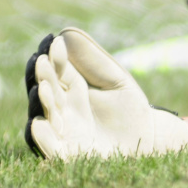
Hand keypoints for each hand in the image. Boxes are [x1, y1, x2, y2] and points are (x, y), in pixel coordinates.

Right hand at [24, 28, 187, 158]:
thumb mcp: (117, 80)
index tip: (54, 42)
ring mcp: (63, 132)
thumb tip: (67, 33)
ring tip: (42, 87)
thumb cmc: (129, 109)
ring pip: (44, 116)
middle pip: (46, 91)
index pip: (57, 71)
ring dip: (41, 102)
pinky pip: (50, 147)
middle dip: (43, 77)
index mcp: (72, 89)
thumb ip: (94, 61)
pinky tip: (39, 123)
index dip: (54, 58)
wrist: (148, 140)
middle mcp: (62, 109)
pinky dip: (42, 137)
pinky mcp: (68, 154)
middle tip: (42, 61)